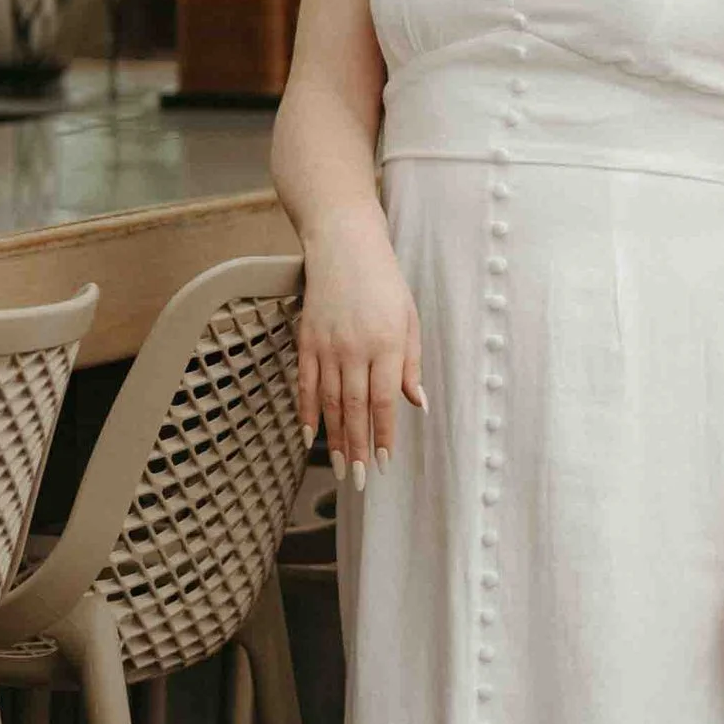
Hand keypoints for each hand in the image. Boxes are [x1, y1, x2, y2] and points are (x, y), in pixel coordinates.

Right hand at [299, 207, 423, 487]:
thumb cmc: (384, 281)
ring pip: (328, 402)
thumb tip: (418, 404)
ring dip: (335, 438)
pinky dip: (306, 411)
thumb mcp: (410, 318)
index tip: (385, 462)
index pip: (384, 400)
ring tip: (341, 467)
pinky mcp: (306, 340)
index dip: (384, 434)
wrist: (344, 244)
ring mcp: (327, 345)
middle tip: (361, 479)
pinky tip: (310, 436)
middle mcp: (356, 348)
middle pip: (354, 408)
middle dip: (358, 448)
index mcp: (388, 343)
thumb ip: (412, 364)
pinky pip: (305, 383)